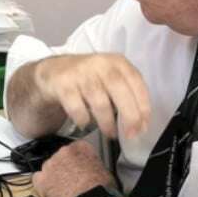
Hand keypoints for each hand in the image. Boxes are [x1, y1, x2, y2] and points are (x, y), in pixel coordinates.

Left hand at [33, 141, 116, 196]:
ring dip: (54, 176)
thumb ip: (94, 165)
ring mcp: (51, 164)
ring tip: (63, 189)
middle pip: (60, 157)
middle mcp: (64, 151)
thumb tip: (93, 170)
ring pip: (49, 167)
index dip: (77, 160)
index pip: (76, 148)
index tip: (78, 168)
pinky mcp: (41, 179)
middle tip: (71, 180)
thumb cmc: (100, 192)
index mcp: (82, 147)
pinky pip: (38, 179)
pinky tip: (51, 192)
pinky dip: (43, 185)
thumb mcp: (105, 172)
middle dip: (64, 167)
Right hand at [36, 53, 150, 139]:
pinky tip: (85, 123)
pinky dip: (83, 119)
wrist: (53, 72)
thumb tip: (141, 124)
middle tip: (131, 134)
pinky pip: (77, 107)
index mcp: (117, 62)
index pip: (136, 82)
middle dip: (129, 116)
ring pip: (99, 101)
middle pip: (119, 90)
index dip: (143, 106)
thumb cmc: (89, 80)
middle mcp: (100, 63)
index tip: (144, 125)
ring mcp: (80, 72)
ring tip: (110, 133)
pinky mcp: (63, 84)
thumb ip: (127, 96)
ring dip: (107, 122)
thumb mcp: (110, 80)